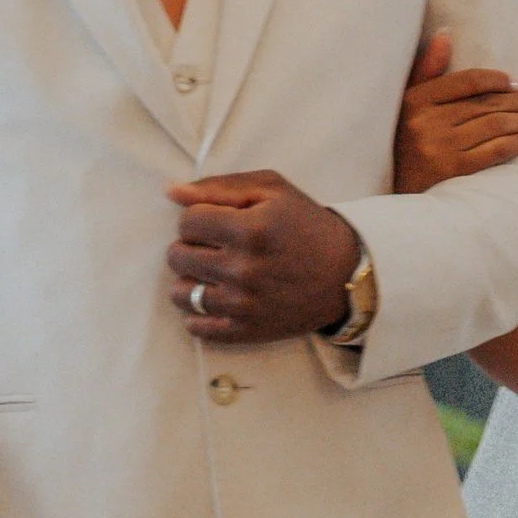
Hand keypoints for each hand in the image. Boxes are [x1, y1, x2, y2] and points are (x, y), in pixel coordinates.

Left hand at [167, 171, 362, 343]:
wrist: (345, 274)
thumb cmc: (306, 225)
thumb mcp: (272, 190)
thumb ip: (219, 187)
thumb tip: (171, 193)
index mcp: (250, 229)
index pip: (187, 222)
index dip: (197, 218)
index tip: (215, 222)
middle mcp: (244, 269)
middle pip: (177, 256)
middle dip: (189, 247)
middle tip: (213, 247)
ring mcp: (243, 304)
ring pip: (181, 293)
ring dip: (189, 280)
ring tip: (210, 273)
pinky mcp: (247, 330)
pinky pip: (197, 327)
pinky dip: (197, 314)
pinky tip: (214, 299)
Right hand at [395, 27, 517, 192]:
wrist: (397, 195)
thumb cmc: (407, 145)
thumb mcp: (408, 104)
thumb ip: (427, 69)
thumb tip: (446, 32)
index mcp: (416, 100)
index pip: (468, 80)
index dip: (498, 80)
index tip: (517, 84)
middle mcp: (426, 121)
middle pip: (486, 104)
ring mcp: (439, 147)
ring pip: (494, 125)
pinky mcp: (452, 172)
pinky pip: (493, 151)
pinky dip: (515, 144)